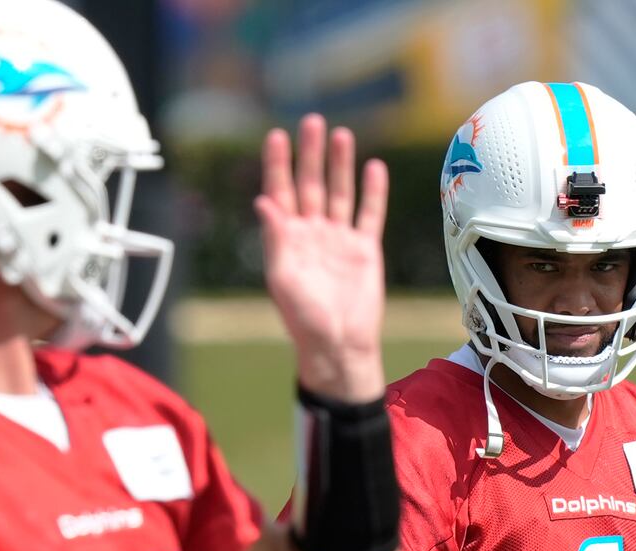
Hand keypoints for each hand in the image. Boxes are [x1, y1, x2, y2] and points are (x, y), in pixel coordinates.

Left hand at [255, 113, 387, 402]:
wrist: (339, 344)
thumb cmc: (304, 319)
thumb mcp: (282, 278)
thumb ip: (275, 238)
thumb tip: (262, 201)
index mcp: (287, 239)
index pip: (280, 192)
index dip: (278, 165)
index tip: (276, 136)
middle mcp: (312, 234)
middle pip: (310, 184)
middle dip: (310, 154)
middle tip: (312, 121)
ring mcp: (339, 240)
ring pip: (339, 192)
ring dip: (339, 165)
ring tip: (342, 134)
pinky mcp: (365, 250)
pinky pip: (370, 214)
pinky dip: (372, 191)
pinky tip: (373, 167)